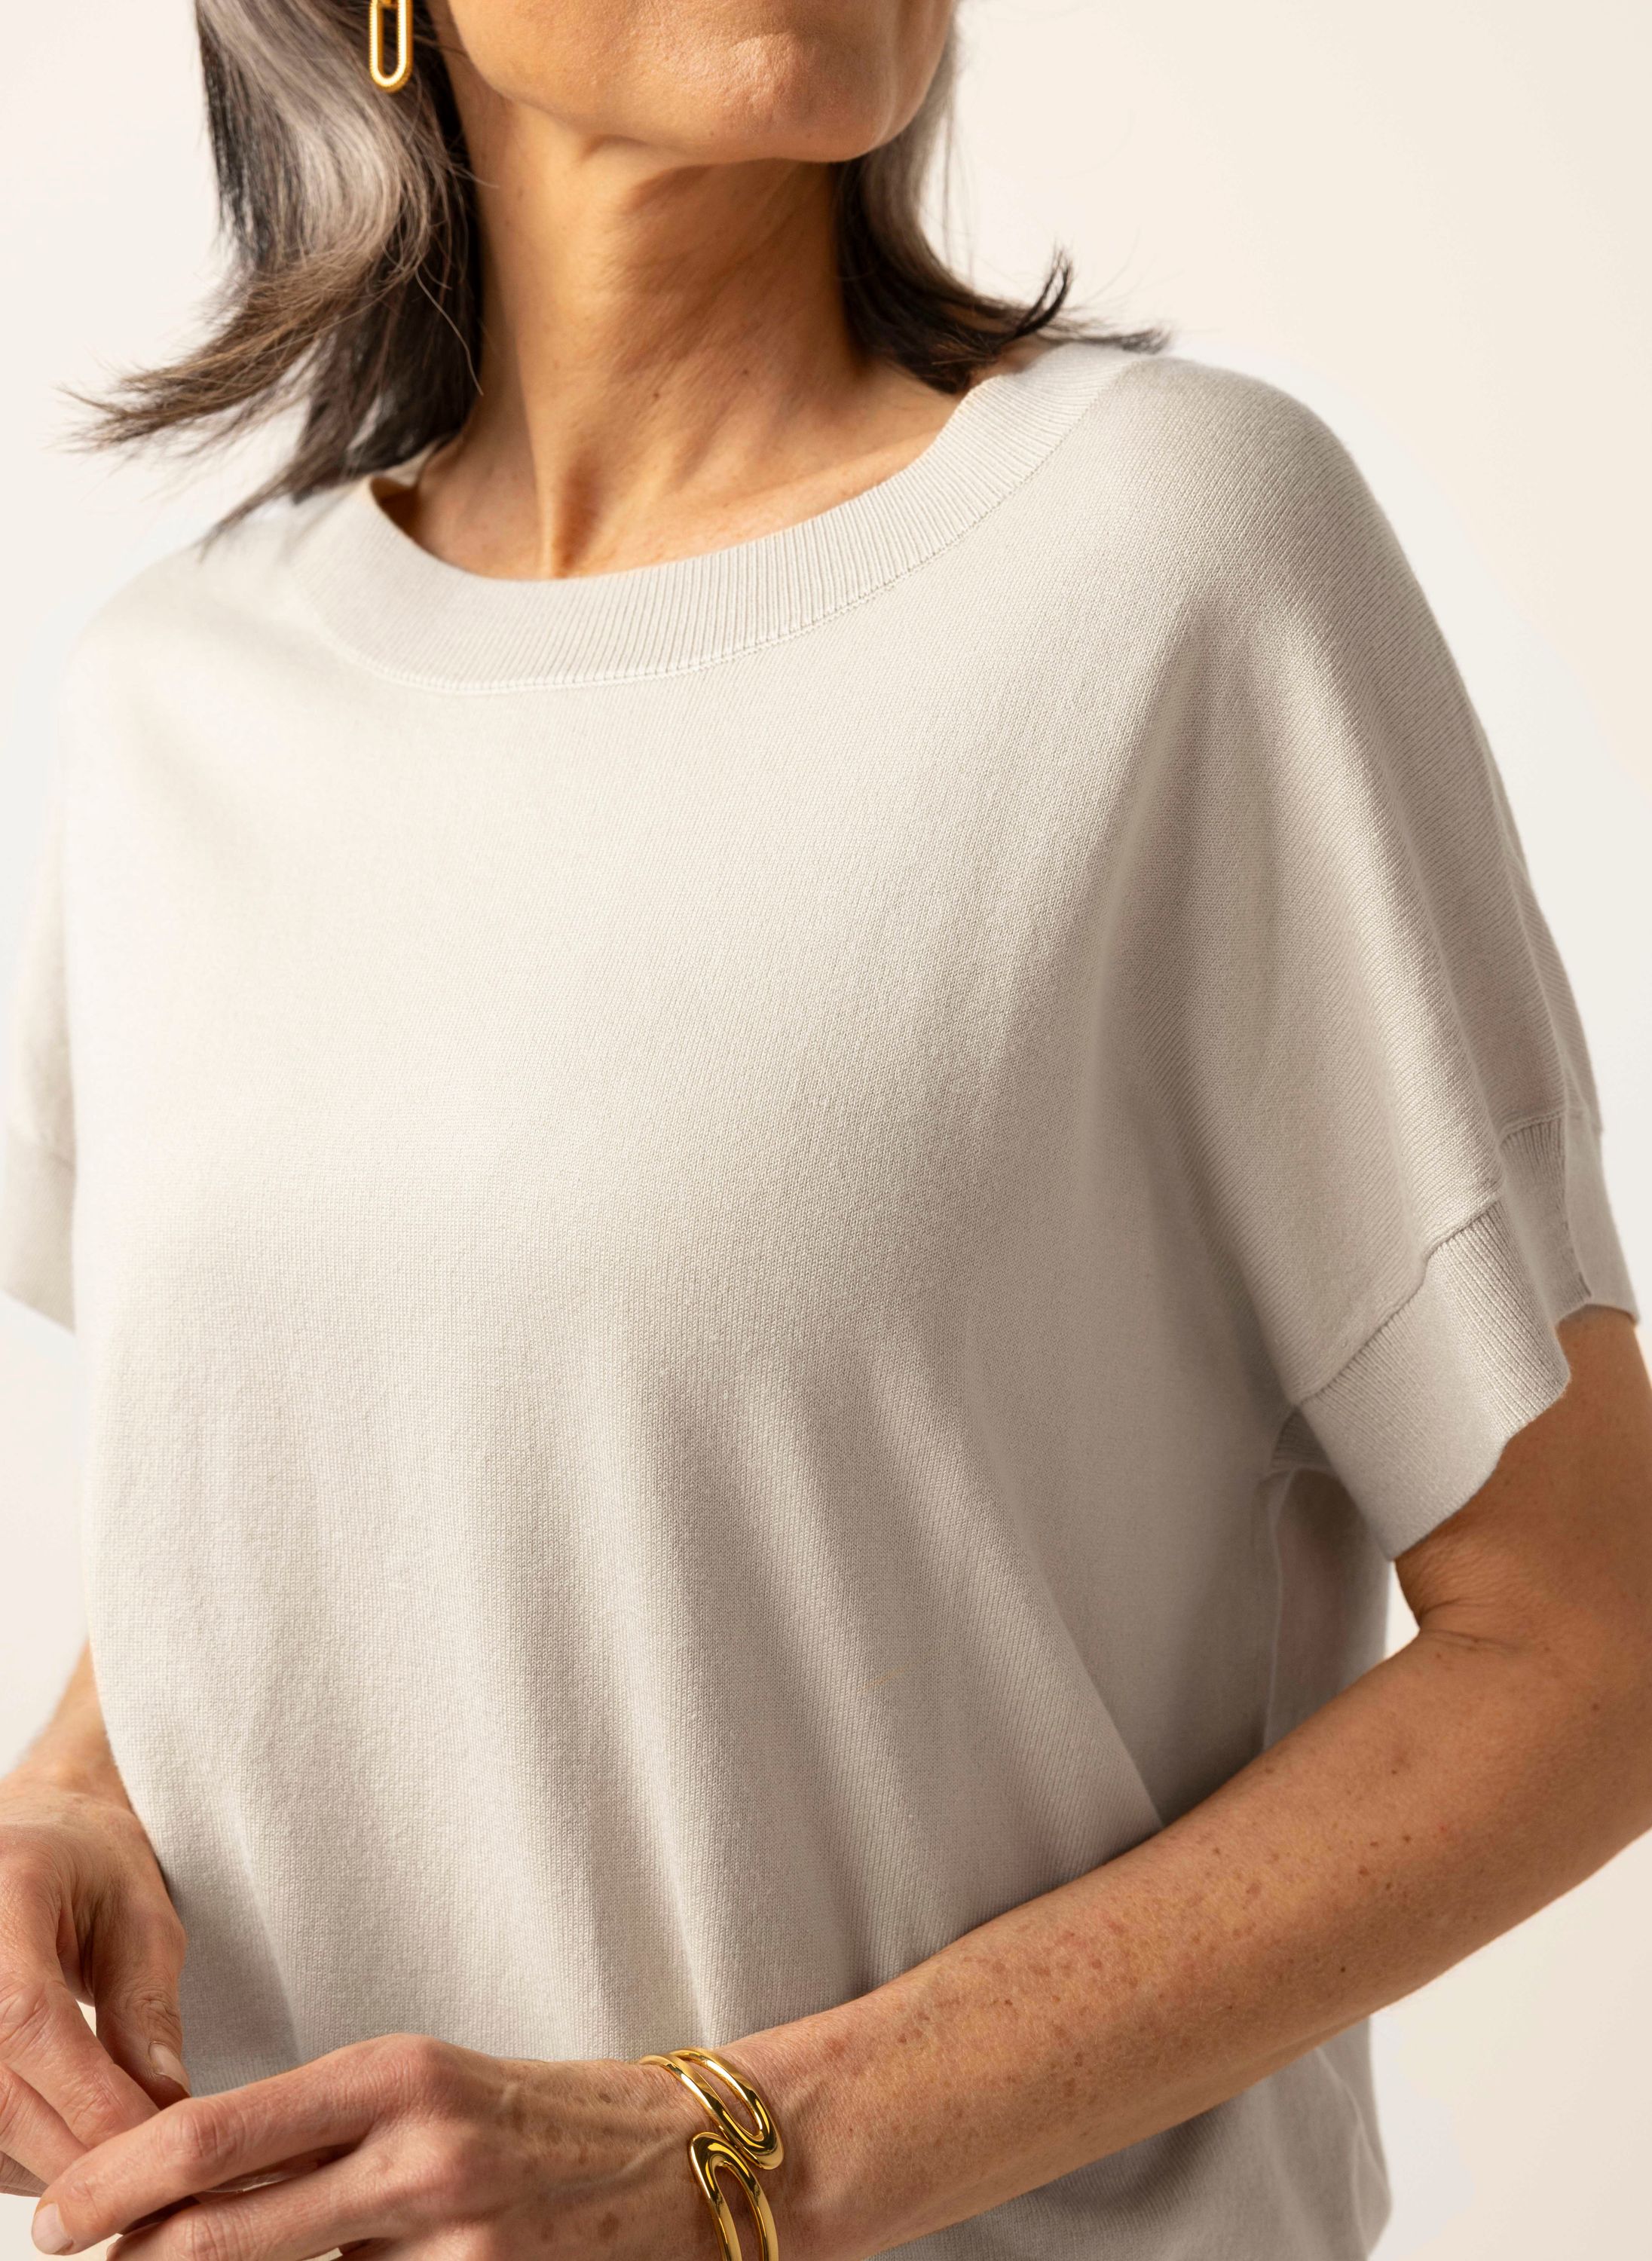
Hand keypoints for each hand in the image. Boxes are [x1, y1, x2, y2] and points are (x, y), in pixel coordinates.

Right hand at [0, 1767, 188, 2196]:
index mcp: (2, 1895)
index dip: (89, 2097)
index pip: (29, 2020)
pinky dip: (14, 2154)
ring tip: (120, 2179)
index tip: (156, 2147)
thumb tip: (167, 2111)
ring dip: (45, 2165)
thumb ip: (146, 2008)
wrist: (30, 1833)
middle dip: (77, 2150)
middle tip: (152, 2188)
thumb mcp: (142, 1916)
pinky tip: (68, 2154)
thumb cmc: (92, 1866)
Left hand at [27, 2033, 733, 2258]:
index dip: (114, 2181)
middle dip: (132, 2260)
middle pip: (217, 2233)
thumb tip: (190, 2189)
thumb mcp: (425, 2090)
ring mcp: (451, 2239)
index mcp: (396, 2071)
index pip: (214, 2133)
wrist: (684, 2159)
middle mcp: (416, 2150)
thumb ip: (319, 2137)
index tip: (58, 2210)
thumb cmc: (535, 2119)